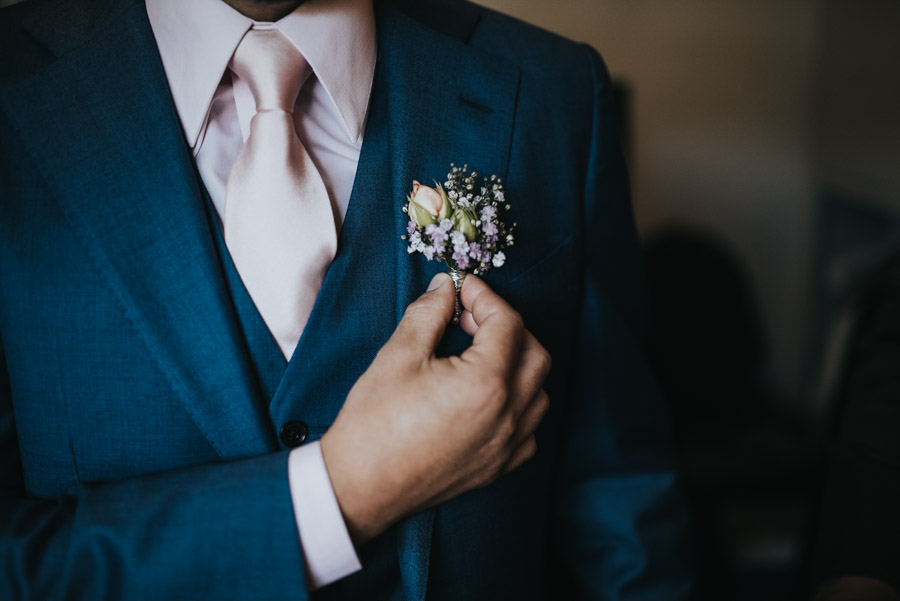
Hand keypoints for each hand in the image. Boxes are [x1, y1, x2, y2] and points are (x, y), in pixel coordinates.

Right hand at [320, 273, 550, 543]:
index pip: (507, 323)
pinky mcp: (498, 467)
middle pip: (534, 353)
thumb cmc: (374, 423)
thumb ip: (429, 313)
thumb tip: (445, 288)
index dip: (484, 297)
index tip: (461, 288)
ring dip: (518, 364)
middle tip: (469, 318)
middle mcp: (508, 415)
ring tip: (480, 354)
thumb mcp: (398, 355)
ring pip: (539, 391)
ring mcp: (507, 445)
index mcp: (485, 383)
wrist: (360, 485)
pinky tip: (488, 396)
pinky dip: (519, 404)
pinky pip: (530, 428)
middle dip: (508, 326)